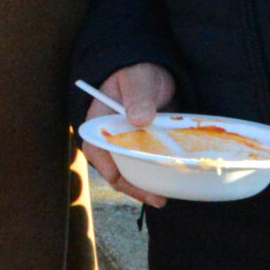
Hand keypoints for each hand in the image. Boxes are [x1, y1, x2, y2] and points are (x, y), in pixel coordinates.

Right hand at [83, 63, 175, 205]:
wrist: (152, 70)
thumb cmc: (138, 72)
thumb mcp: (138, 80)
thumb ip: (138, 97)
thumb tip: (139, 120)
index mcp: (99, 122)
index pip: (97, 151)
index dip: (111, 170)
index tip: (131, 182)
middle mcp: (110, 138)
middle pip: (115, 169)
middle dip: (134, 187)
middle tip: (158, 199)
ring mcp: (127, 144)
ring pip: (131, 171)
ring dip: (146, 186)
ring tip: (165, 198)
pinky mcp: (143, 147)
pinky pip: (146, 166)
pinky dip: (157, 175)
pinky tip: (172, 183)